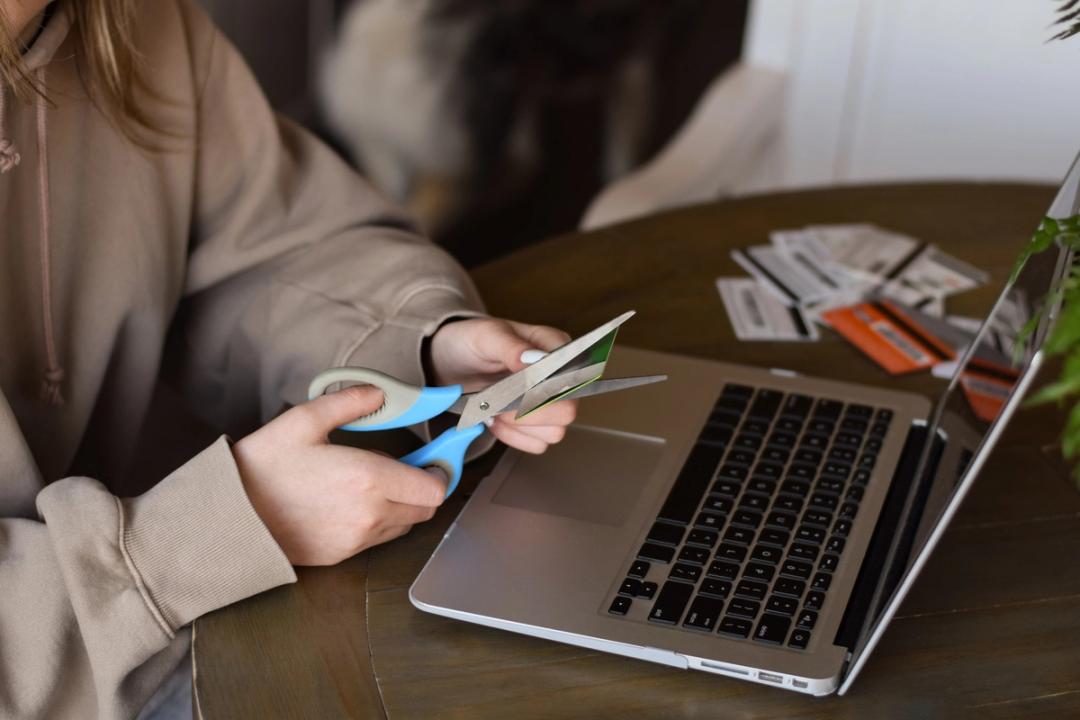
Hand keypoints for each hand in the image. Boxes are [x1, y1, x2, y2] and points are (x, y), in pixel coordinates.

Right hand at [232, 385, 445, 565]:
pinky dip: (377, 523)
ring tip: (369, 484)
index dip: (438, 472)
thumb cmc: (261, 468)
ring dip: (400, 506)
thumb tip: (378, 393)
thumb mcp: (303, 421)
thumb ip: (349, 403)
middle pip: (425, 509)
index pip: (434, 488)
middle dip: (421, 488)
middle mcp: (369, 514)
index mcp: (367, 478)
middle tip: (401, 468)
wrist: (228, 515)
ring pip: (403, 525)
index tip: (431, 458)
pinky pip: (377, 540)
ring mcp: (356, 539)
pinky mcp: (341, 556)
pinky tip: (350, 503)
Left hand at [428, 317, 576, 452]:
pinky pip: (536, 444)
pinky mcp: (536, 424)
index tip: (515, 387)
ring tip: (493, 408)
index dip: (546, 389)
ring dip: (517, 426)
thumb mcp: (486, 337)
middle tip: (499, 401)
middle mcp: (559, 377)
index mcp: (555, 346)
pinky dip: (512, 436)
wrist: (450, 363)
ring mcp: (550, 403)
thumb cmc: (470, 342)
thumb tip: (533, 359)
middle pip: (566, 410)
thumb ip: (511, 346)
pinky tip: (495, 419)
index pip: (572, 376)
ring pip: (554, 432)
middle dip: (527, 412)